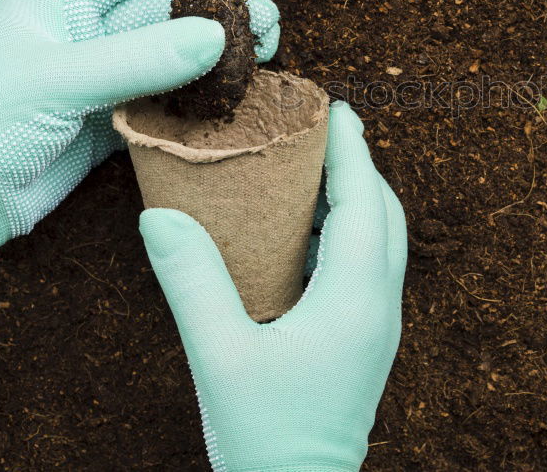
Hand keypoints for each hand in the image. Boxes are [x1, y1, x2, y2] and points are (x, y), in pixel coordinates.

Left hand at [0, 0, 279, 318]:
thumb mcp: (57, 81)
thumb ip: (137, 58)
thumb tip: (215, 37)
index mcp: (58, 2)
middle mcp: (83, 35)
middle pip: (161, 12)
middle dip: (214, 16)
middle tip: (267, 27)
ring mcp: (98, 81)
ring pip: (168, 60)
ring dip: (211, 61)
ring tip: (261, 63)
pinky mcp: (109, 125)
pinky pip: (163, 104)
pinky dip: (196, 103)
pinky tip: (228, 105)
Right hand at [140, 101, 405, 471]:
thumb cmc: (266, 437)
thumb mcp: (219, 356)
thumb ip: (192, 282)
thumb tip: (160, 217)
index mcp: (356, 299)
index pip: (365, 204)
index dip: (353, 152)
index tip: (340, 110)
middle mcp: (380, 306)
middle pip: (386, 215)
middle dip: (361, 167)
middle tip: (327, 131)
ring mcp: (379, 325)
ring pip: (384, 241)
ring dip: (360, 198)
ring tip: (320, 171)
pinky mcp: (367, 340)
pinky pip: (372, 267)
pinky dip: (352, 232)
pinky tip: (314, 233)